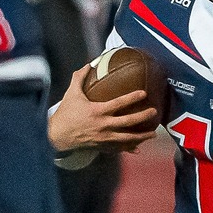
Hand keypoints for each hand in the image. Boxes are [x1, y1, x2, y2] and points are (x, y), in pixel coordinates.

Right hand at [47, 62, 161, 152]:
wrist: (57, 136)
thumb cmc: (65, 114)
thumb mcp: (71, 94)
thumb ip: (80, 78)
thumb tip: (88, 64)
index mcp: (97, 111)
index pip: (119, 103)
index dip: (132, 97)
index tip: (144, 93)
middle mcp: (103, 125)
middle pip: (128, 122)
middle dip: (143, 117)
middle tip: (154, 112)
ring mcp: (104, 138)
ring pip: (127, 138)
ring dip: (141, 136)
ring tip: (153, 134)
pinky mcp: (102, 147)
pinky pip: (118, 149)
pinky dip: (129, 149)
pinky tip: (138, 149)